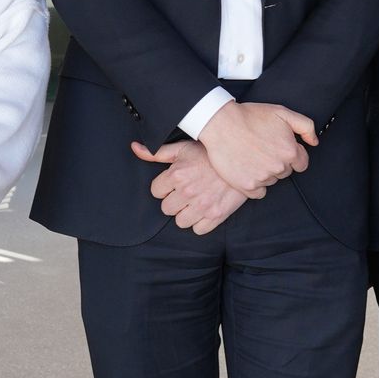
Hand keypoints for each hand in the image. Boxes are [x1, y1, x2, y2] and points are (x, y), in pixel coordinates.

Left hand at [131, 141, 248, 233]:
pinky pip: (198, 229)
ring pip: (180, 222)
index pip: (156, 192)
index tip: (176, 182)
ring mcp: (202, 205)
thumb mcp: (183, 147)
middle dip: (175, 200)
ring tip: (196, 201)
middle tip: (187, 191)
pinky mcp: (216, 215)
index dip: (165, 187)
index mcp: (177, 174)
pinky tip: (206, 209)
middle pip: (166, 208)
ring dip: (186, 213)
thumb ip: (157, 152)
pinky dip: (201, 222)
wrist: (243, 158)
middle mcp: (187, 191)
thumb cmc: (211, 153)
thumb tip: (135, 148)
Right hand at [196, 100, 317, 194]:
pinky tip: (247, 169)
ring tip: (251, 156)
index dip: (290, 155)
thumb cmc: (251, 116)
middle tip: (262, 148)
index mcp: (290, 151)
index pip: (301, 164)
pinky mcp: (247, 186)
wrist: (221, 123)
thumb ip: (305, 126)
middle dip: (277, 162)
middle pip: (285, 172)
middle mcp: (279, 167)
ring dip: (265, 172)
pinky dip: (254, 184)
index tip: (278, 148)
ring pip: (271, 181)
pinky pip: (258, 192)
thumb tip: (314, 142)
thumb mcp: (283, 112)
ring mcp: (262, 178)